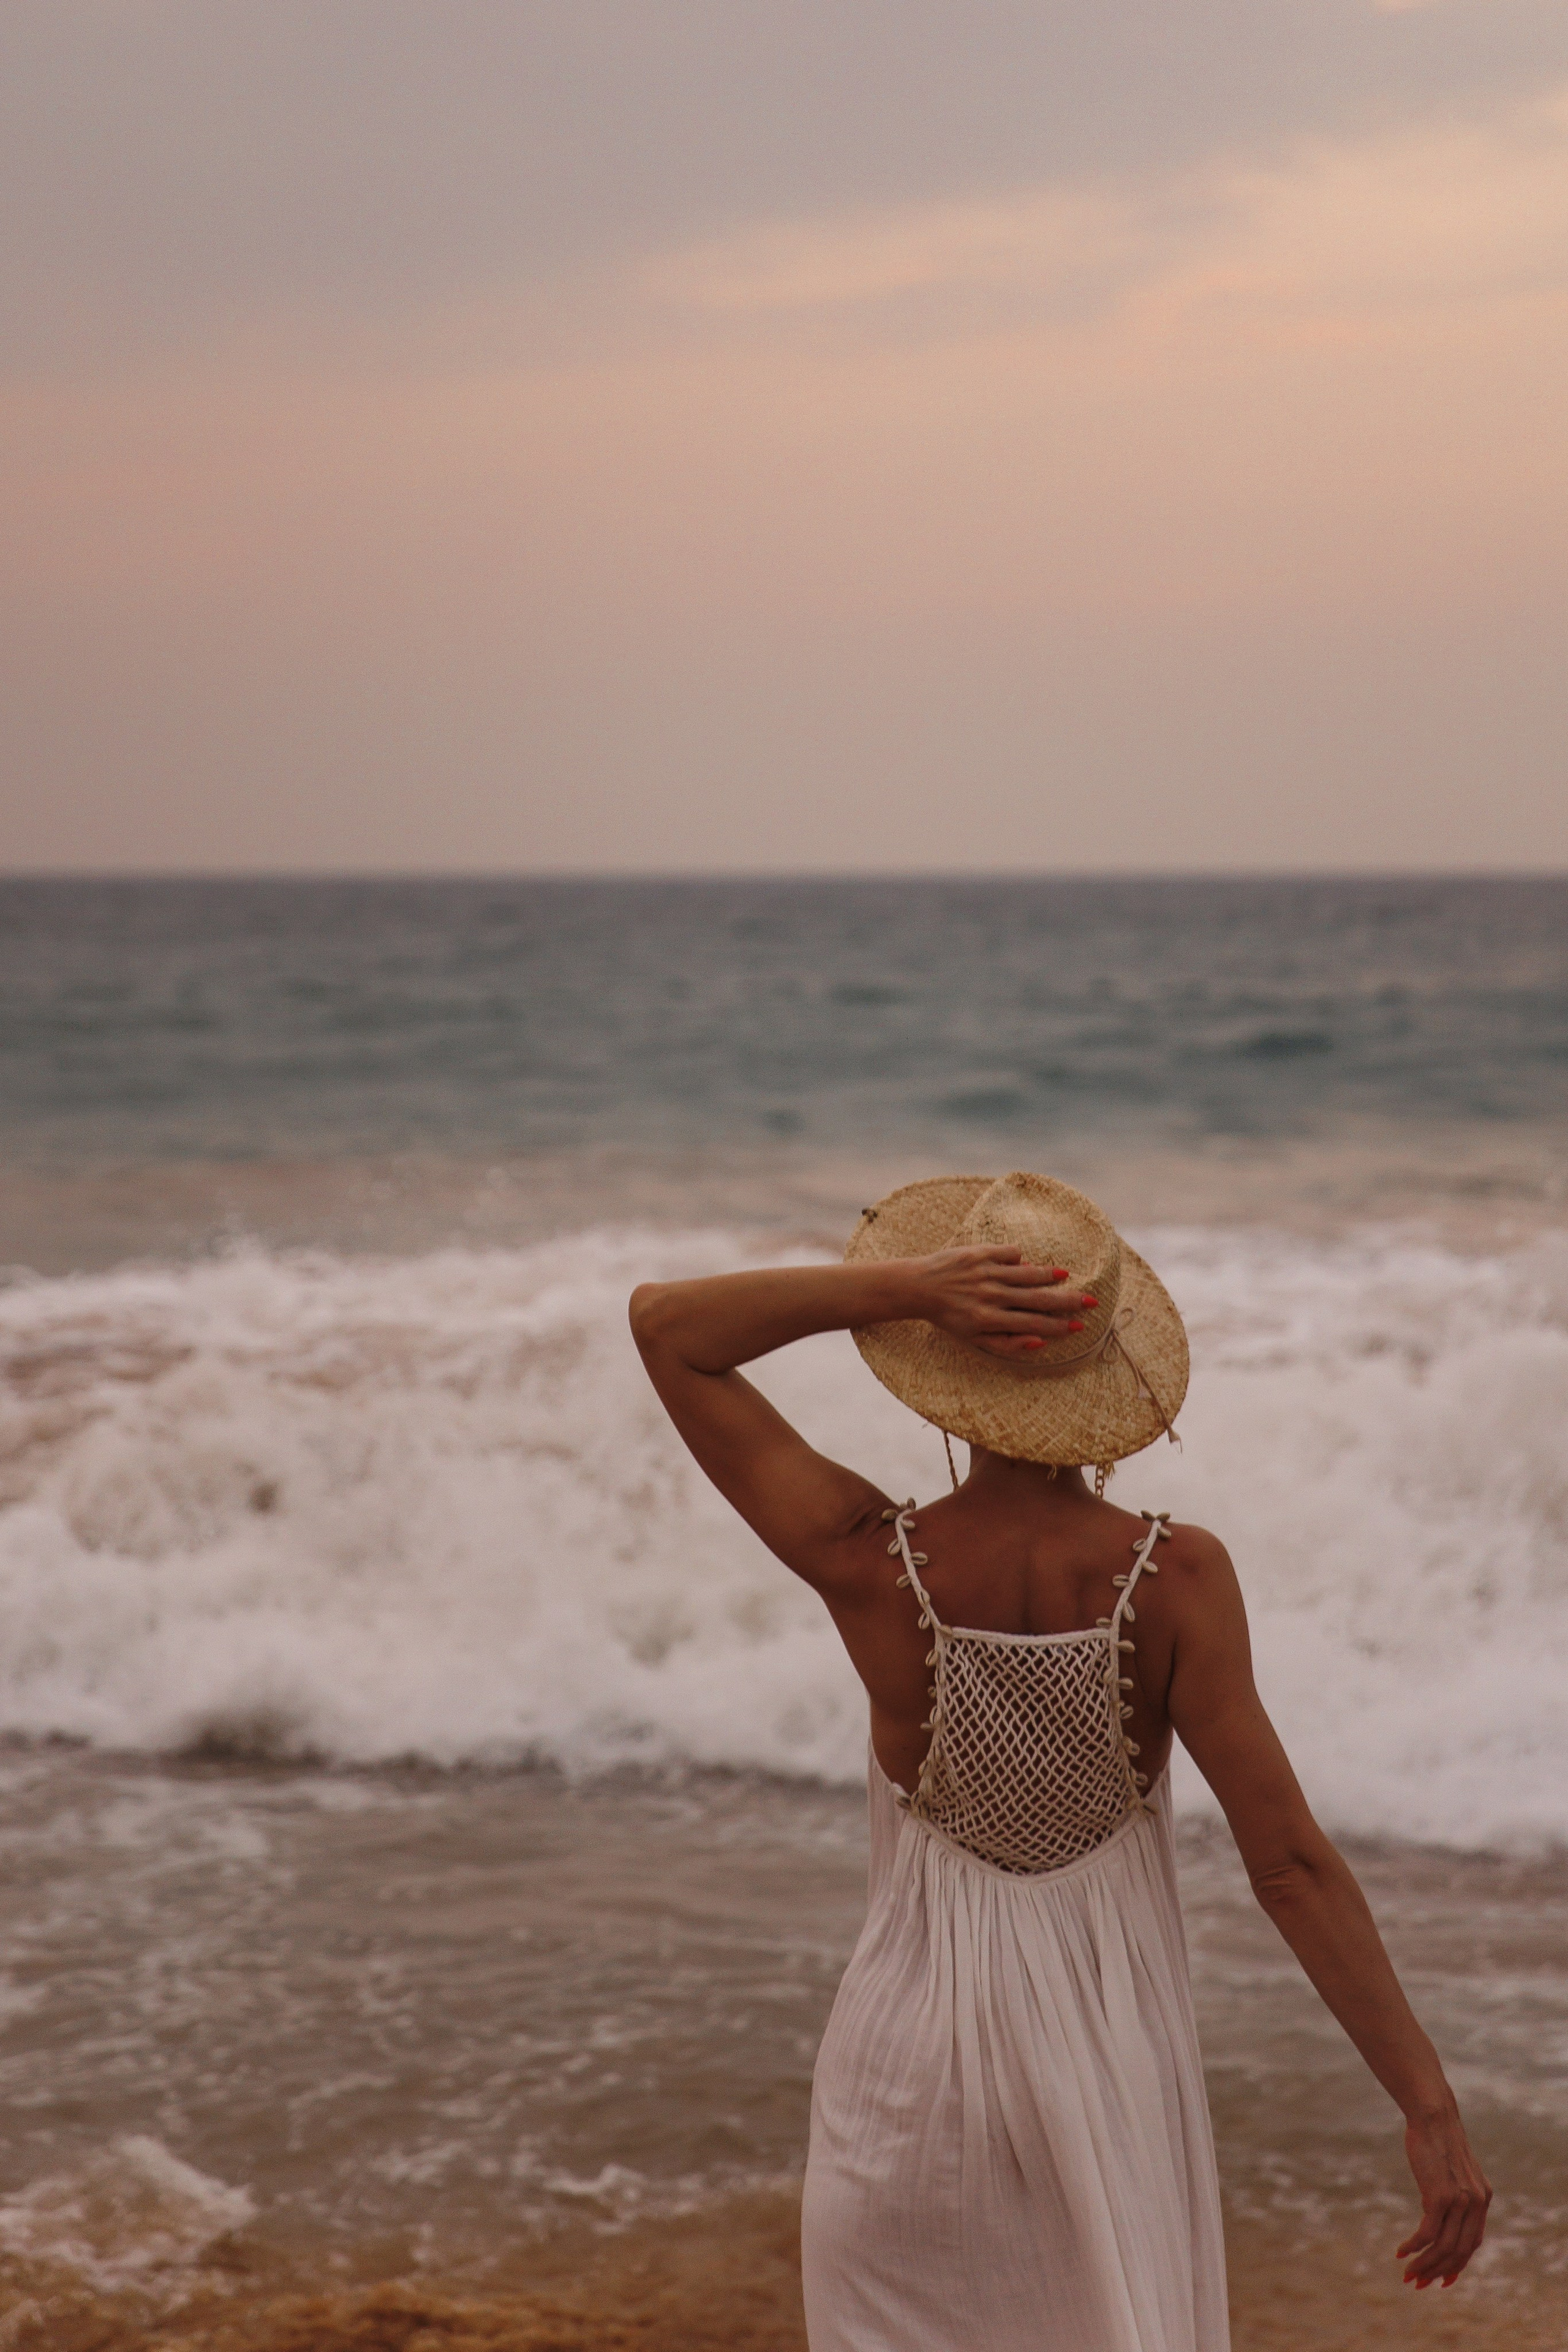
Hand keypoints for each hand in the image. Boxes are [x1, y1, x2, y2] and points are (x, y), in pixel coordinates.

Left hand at [908, 1246, 1092, 1360]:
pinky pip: (1010, 1253)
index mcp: (989, 1319)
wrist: (918, 1287)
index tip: (1081, 1326)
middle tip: (1091, 1301)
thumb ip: (1008, 1344)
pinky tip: (1029, 1264)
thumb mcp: (974, 1339)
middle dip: (1067, 1301)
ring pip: (1027, 1274)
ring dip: (1050, 1275)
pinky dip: (1020, 1258)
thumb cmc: (950, 1317)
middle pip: (1037, 1299)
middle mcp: (990, 1295)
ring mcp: (986, 1272)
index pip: (1034, 1323)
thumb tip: (1040, 1341)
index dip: (1060, 1325)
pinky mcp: (979, 1252)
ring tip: (1067, 1277)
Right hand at [1397, 2105, 1491, 2287]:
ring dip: (1424, 2264)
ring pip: (1444, 2247)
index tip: (1442, 2278)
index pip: (1473, 2243)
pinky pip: (1428, 2233)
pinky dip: (1414, 2246)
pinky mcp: (1441, 2196)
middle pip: (1459, 2251)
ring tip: (1407, 2274)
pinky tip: (1401, 2251)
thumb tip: (1433, 2212)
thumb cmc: (1437, 2139)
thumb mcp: (1454, 2170)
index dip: (1457, 2264)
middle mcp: (1477, 2203)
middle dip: (1438, 2271)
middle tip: (1418, 2283)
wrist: (1433, 2115)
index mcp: (1483, 2198)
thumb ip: (1453, 2193)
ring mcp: (1461, 2201)